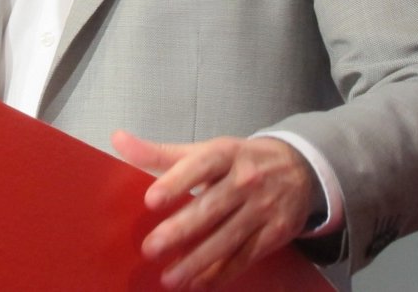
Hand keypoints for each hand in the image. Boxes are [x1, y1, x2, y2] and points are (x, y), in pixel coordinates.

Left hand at [111, 131, 314, 290]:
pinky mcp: (274, 234)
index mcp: (224, 154)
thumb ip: (160, 153)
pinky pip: (244, 257)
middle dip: (180, 230)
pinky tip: (198, 284)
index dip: (176, 182)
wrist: (299, 169)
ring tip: (169, 277)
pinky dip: (221, 273)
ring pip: (227, 239)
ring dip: (197, 261)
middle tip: (151, 247)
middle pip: (211, 208)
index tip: (151, 200)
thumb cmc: (238, 160)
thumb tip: (118, 140)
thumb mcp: (205, 150)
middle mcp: (245, 181)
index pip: (199, 166)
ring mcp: (262, 209)